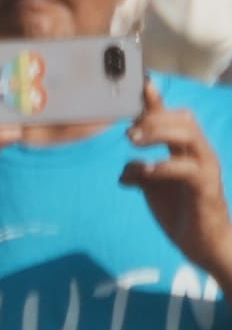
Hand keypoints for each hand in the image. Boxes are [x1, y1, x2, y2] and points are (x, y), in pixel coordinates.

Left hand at [131, 93, 231, 282]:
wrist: (203, 244)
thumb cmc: (181, 212)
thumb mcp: (154, 188)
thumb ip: (141, 173)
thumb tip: (124, 170)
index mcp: (186, 151)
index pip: (172, 119)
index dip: (156, 102)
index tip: (139, 85)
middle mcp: (200, 154)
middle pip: (183, 119)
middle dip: (155, 117)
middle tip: (128, 132)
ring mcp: (206, 169)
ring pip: (189, 136)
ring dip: (158, 133)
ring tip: (133, 141)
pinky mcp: (206, 188)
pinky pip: (186, 169)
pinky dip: (162, 167)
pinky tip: (144, 172)